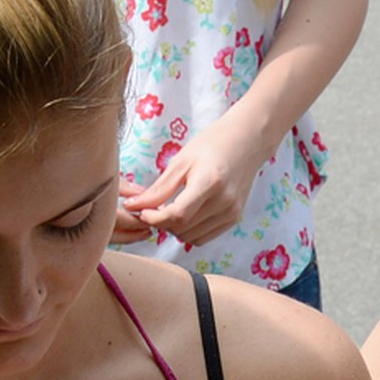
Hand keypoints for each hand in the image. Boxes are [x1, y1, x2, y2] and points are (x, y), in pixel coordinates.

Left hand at [117, 119, 261, 249]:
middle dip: (161, 223)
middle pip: (183, 228)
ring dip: (174, 229)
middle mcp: (224, 202)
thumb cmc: (211, 145)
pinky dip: (189, 231)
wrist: (247, 142)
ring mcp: (231, 212)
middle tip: (154, 208)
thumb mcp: (181, 161)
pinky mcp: (234, 219)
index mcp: (210, 182)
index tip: (142, 211)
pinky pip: (204, 238)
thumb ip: (159, 188)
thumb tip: (133, 206)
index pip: (177, 215)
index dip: (154, 218)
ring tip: (170, 209)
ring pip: (191, 238)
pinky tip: (185, 215)